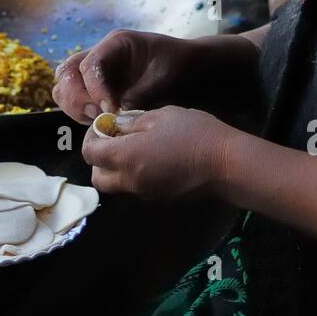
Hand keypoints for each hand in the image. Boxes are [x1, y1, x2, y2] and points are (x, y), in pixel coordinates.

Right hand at [51, 29, 203, 124]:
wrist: (189, 68)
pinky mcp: (97, 91)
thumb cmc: (179, 65)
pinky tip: (100, 124)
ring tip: (96, 121)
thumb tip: (116, 115)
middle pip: (67, 73)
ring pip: (65, 87)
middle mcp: (100, 56)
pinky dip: (80, 114)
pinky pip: (76, 101)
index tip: (109, 111)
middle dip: (75, 97)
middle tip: (95, 116)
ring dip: (74, 107)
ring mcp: (96, 74)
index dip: (95, 90)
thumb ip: (140, 94)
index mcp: (115, 44)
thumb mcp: (164, 77)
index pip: (90, 65)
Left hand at [80, 105, 236, 199]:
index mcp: (125, 157)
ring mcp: (145, 194)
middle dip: (99, 160)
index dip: (91, 138)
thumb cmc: (194, 133)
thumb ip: (133, 122)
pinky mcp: (160, 199)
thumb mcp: (161, 116)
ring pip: (116, 186)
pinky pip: (136, 189)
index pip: (90, 154)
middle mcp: (130, 181)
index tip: (104, 125)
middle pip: (98, 177)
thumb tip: (117, 126)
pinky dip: (134, 176)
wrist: (226, 164)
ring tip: (135, 149)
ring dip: (116, 170)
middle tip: (114, 140)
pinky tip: (153, 159)